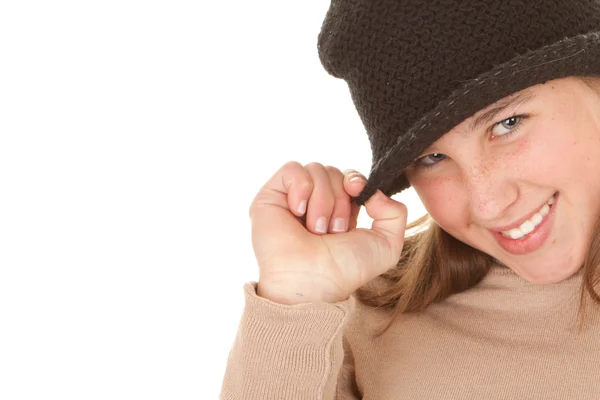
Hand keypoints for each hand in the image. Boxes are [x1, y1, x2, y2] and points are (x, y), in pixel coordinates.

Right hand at [249, 161, 407, 304]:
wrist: (312, 280)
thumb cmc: (344, 269)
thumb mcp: (386, 245)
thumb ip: (395, 213)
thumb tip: (372, 191)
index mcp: (339, 210)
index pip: (350, 177)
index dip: (356, 182)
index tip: (358, 194)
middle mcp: (315, 202)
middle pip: (335, 171)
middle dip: (339, 200)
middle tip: (332, 231)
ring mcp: (292, 198)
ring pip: (316, 169)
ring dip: (322, 201)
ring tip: (315, 229)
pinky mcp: (271, 196)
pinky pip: (292, 169)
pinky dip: (301, 188)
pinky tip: (298, 212)